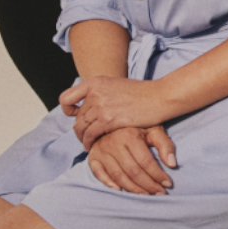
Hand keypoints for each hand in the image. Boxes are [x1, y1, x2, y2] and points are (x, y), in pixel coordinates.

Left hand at [61, 76, 175, 149]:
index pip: (66, 98)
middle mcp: (95, 93)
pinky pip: (90, 135)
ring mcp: (101, 106)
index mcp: (96, 82)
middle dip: (81, 128)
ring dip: (83, 138)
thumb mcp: (117, 86)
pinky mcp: (108, 119)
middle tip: (87, 136)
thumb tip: (89, 106)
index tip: (77, 115)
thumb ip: (101, 93)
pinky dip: (89, 143)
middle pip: (77, 117)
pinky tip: (93, 146)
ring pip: (80, 127)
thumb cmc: (143, 93)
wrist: (161, 96)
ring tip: (88, 143)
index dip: (68, 110)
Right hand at [86, 125, 176, 194]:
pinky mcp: (93, 157)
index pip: (145, 162)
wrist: (112, 120)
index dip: (157, 175)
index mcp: (130, 136)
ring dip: (133, 189)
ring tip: (146, 195)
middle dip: (148, 185)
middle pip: (132, 171)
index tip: (168, 184)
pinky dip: (109, 184)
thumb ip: (164, 144)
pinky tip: (120, 191)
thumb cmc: (137, 127)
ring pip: (118, 176)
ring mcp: (101, 151)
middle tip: (159, 193)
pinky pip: (99, 174)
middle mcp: (113, 143)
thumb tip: (172, 164)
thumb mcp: (153, 129)